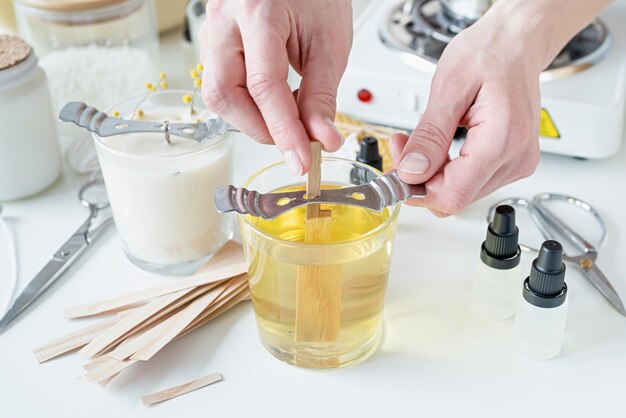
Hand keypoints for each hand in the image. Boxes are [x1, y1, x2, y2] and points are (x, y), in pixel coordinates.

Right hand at [199, 0, 352, 174]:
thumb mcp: (329, 44)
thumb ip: (321, 95)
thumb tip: (321, 138)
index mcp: (257, 11)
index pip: (264, 86)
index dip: (284, 131)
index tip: (301, 160)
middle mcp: (224, 20)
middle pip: (225, 93)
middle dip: (260, 127)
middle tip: (294, 140)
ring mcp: (213, 30)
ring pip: (218, 93)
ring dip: (253, 118)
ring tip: (288, 115)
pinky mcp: (214, 43)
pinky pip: (221, 84)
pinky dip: (248, 104)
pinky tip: (273, 102)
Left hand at [390, 13, 544, 216]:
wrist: (516, 43)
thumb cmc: (488, 53)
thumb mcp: (449, 87)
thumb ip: (429, 135)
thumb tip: (411, 171)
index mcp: (503, 139)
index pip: (453, 194)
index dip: (417, 189)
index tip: (396, 171)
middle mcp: (515, 159)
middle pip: (454, 197)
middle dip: (420, 179)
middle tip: (403, 146)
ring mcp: (516, 164)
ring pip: (460, 193)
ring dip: (432, 174)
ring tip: (420, 141)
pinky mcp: (510, 164)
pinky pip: (470, 182)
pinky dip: (447, 170)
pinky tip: (437, 148)